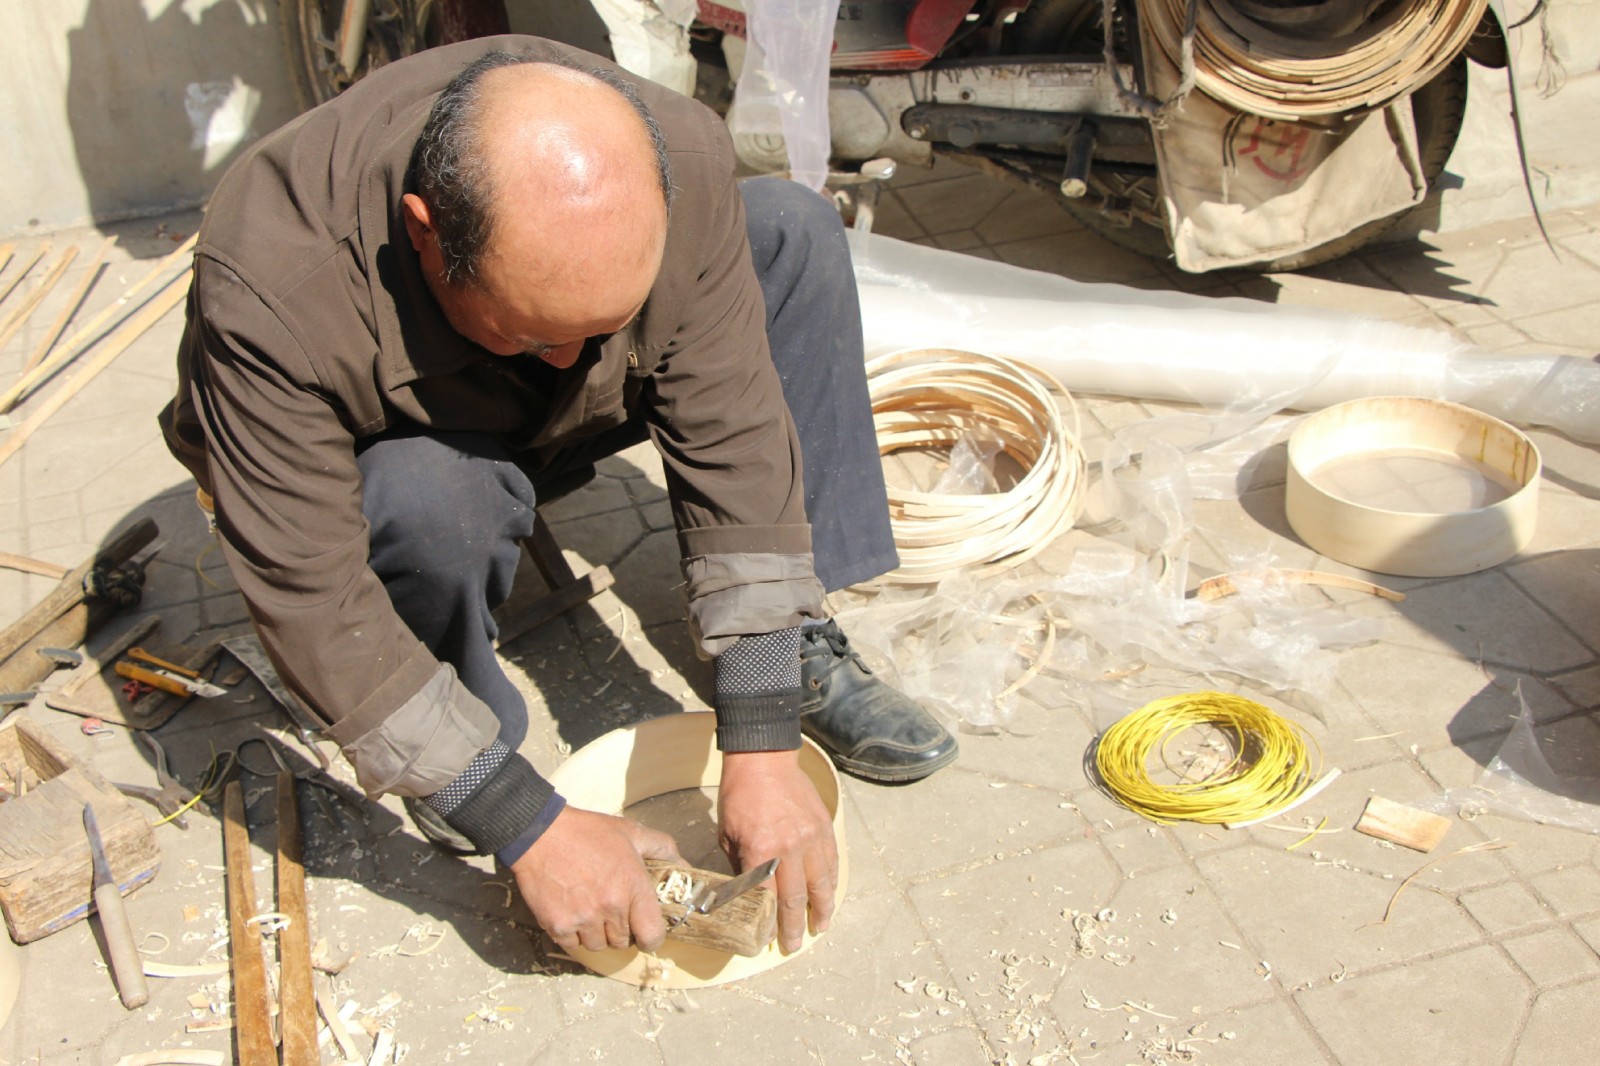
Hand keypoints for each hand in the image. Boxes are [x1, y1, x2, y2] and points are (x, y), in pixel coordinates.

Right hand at [508, 806, 681, 954]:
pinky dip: (573, 934)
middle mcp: (610, 908)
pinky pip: (573, 944)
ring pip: (598, 946)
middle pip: (623, 943)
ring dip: (597, 934)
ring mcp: (583, 919)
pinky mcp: (557, 925)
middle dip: (621, 930)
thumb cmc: (587, 832)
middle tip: (612, 910)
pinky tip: (572, 911)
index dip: (652, 938)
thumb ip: (662, 848)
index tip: (645, 932)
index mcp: (632, 888)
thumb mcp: (631, 832)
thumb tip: (684, 866)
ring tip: (591, 909)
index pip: (652, 936)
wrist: (540, 833)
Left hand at [718, 749, 836, 952]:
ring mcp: (811, 838)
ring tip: (820, 926)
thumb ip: (741, 868)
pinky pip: (831, 862)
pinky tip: (829, 895)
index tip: (768, 939)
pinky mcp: (824, 828)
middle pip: (797, 899)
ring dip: (821, 909)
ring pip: (822, 883)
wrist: (764, 759)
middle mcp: (790, 849)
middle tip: (793, 945)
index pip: (768, 900)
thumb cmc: (739, 796)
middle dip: (795, 926)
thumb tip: (746, 896)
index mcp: (762, 852)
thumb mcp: (727, 836)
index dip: (768, 924)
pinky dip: (831, 882)